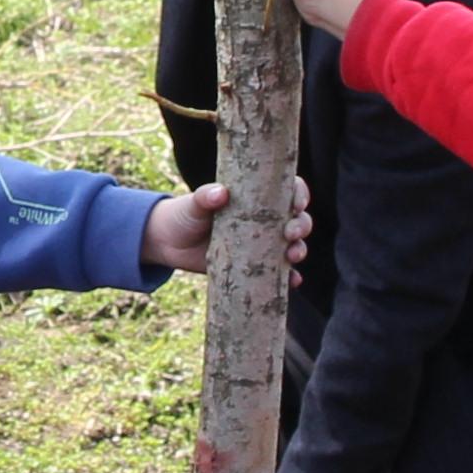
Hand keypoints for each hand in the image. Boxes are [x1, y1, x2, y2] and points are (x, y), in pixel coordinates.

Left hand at [138, 171, 308, 279]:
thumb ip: (205, 197)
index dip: (299, 194)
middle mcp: (265, 220)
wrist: (170, 243)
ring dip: (299, 250)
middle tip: (290, 233)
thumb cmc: (185, 214)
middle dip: (302, 225)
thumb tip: (221, 193)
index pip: (288, 190)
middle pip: (298, 219)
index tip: (296, 204)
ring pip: (293, 245)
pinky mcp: (256, 266)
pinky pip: (280, 273)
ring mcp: (263, 244)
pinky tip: (293, 281)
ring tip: (292, 256)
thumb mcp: (194, 203)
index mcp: (256, 197)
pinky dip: (290, 278)